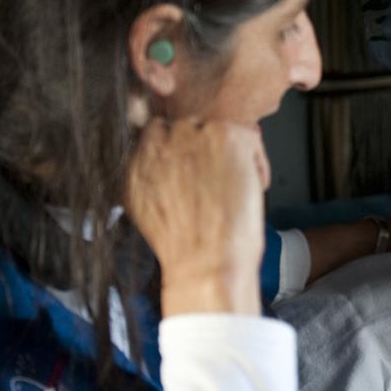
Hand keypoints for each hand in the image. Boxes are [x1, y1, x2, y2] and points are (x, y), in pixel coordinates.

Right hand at [126, 119, 269, 315]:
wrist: (205, 261)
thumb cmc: (181, 247)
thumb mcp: (141, 208)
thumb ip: (145, 177)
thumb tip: (161, 163)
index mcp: (133, 159)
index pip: (157, 134)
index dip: (182, 154)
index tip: (194, 172)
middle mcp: (159, 142)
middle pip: (187, 128)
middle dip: (203, 152)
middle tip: (217, 182)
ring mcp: (192, 135)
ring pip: (215, 130)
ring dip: (228, 154)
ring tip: (234, 188)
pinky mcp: (225, 136)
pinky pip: (249, 136)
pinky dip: (256, 160)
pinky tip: (252, 186)